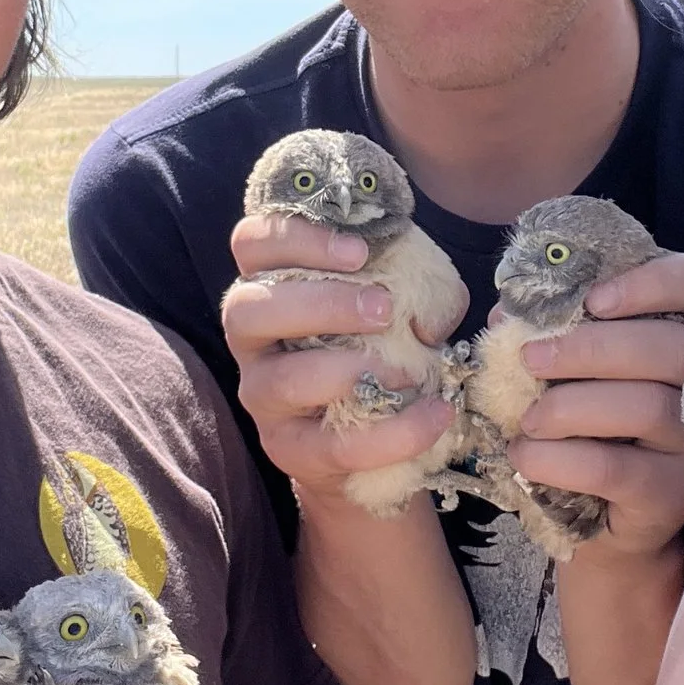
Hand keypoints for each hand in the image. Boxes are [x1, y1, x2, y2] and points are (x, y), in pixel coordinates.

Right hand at [221, 212, 451, 496]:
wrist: (372, 435)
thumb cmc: (378, 346)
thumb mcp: (399, 303)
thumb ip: (416, 287)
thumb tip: (426, 316)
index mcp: (271, 283)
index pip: (251, 243)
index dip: (295, 237)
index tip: (360, 250)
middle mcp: (252, 337)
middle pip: (247, 308)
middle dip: (321, 303)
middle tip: (383, 308)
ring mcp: (262, 395)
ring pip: (283, 379)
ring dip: (350, 370)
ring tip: (407, 372)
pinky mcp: (289, 448)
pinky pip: (332, 444)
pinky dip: (393, 431)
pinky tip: (435, 414)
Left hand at [512, 250, 683, 556]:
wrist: (597, 515)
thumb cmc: (585, 422)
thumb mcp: (571, 368)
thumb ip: (547, 331)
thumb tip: (505, 318)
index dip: (652, 282)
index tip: (593, 299)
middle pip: (671, 347)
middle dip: (592, 348)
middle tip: (530, 358)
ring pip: (647, 407)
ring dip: (570, 406)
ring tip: (527, 418)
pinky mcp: (672, 494)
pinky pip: (616, 468)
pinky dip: (559, 458)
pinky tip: (526, 456)